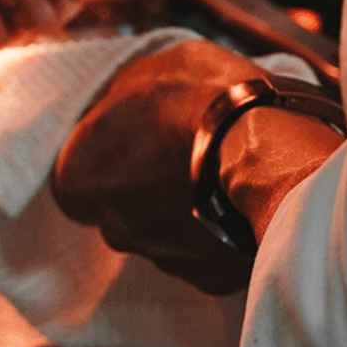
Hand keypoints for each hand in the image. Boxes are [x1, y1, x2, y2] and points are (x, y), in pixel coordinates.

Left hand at [51, 39, 344, 295]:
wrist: (270, 153)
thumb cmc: (201, 100)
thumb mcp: (148, 68)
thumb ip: (121, 97)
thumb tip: (120, 103)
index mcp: (81, 177)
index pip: (75, 176)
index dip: (103, 156)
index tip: (129, 137)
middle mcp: (114, 228)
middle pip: (120, 209)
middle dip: (144, 186)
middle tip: (178, 152)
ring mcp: (164, 258)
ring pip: (165, 234)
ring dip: (183, 210)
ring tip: (217, 174)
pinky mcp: (211, 278)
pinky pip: (207, 255)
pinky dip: (219, 234)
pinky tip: (240, 203)